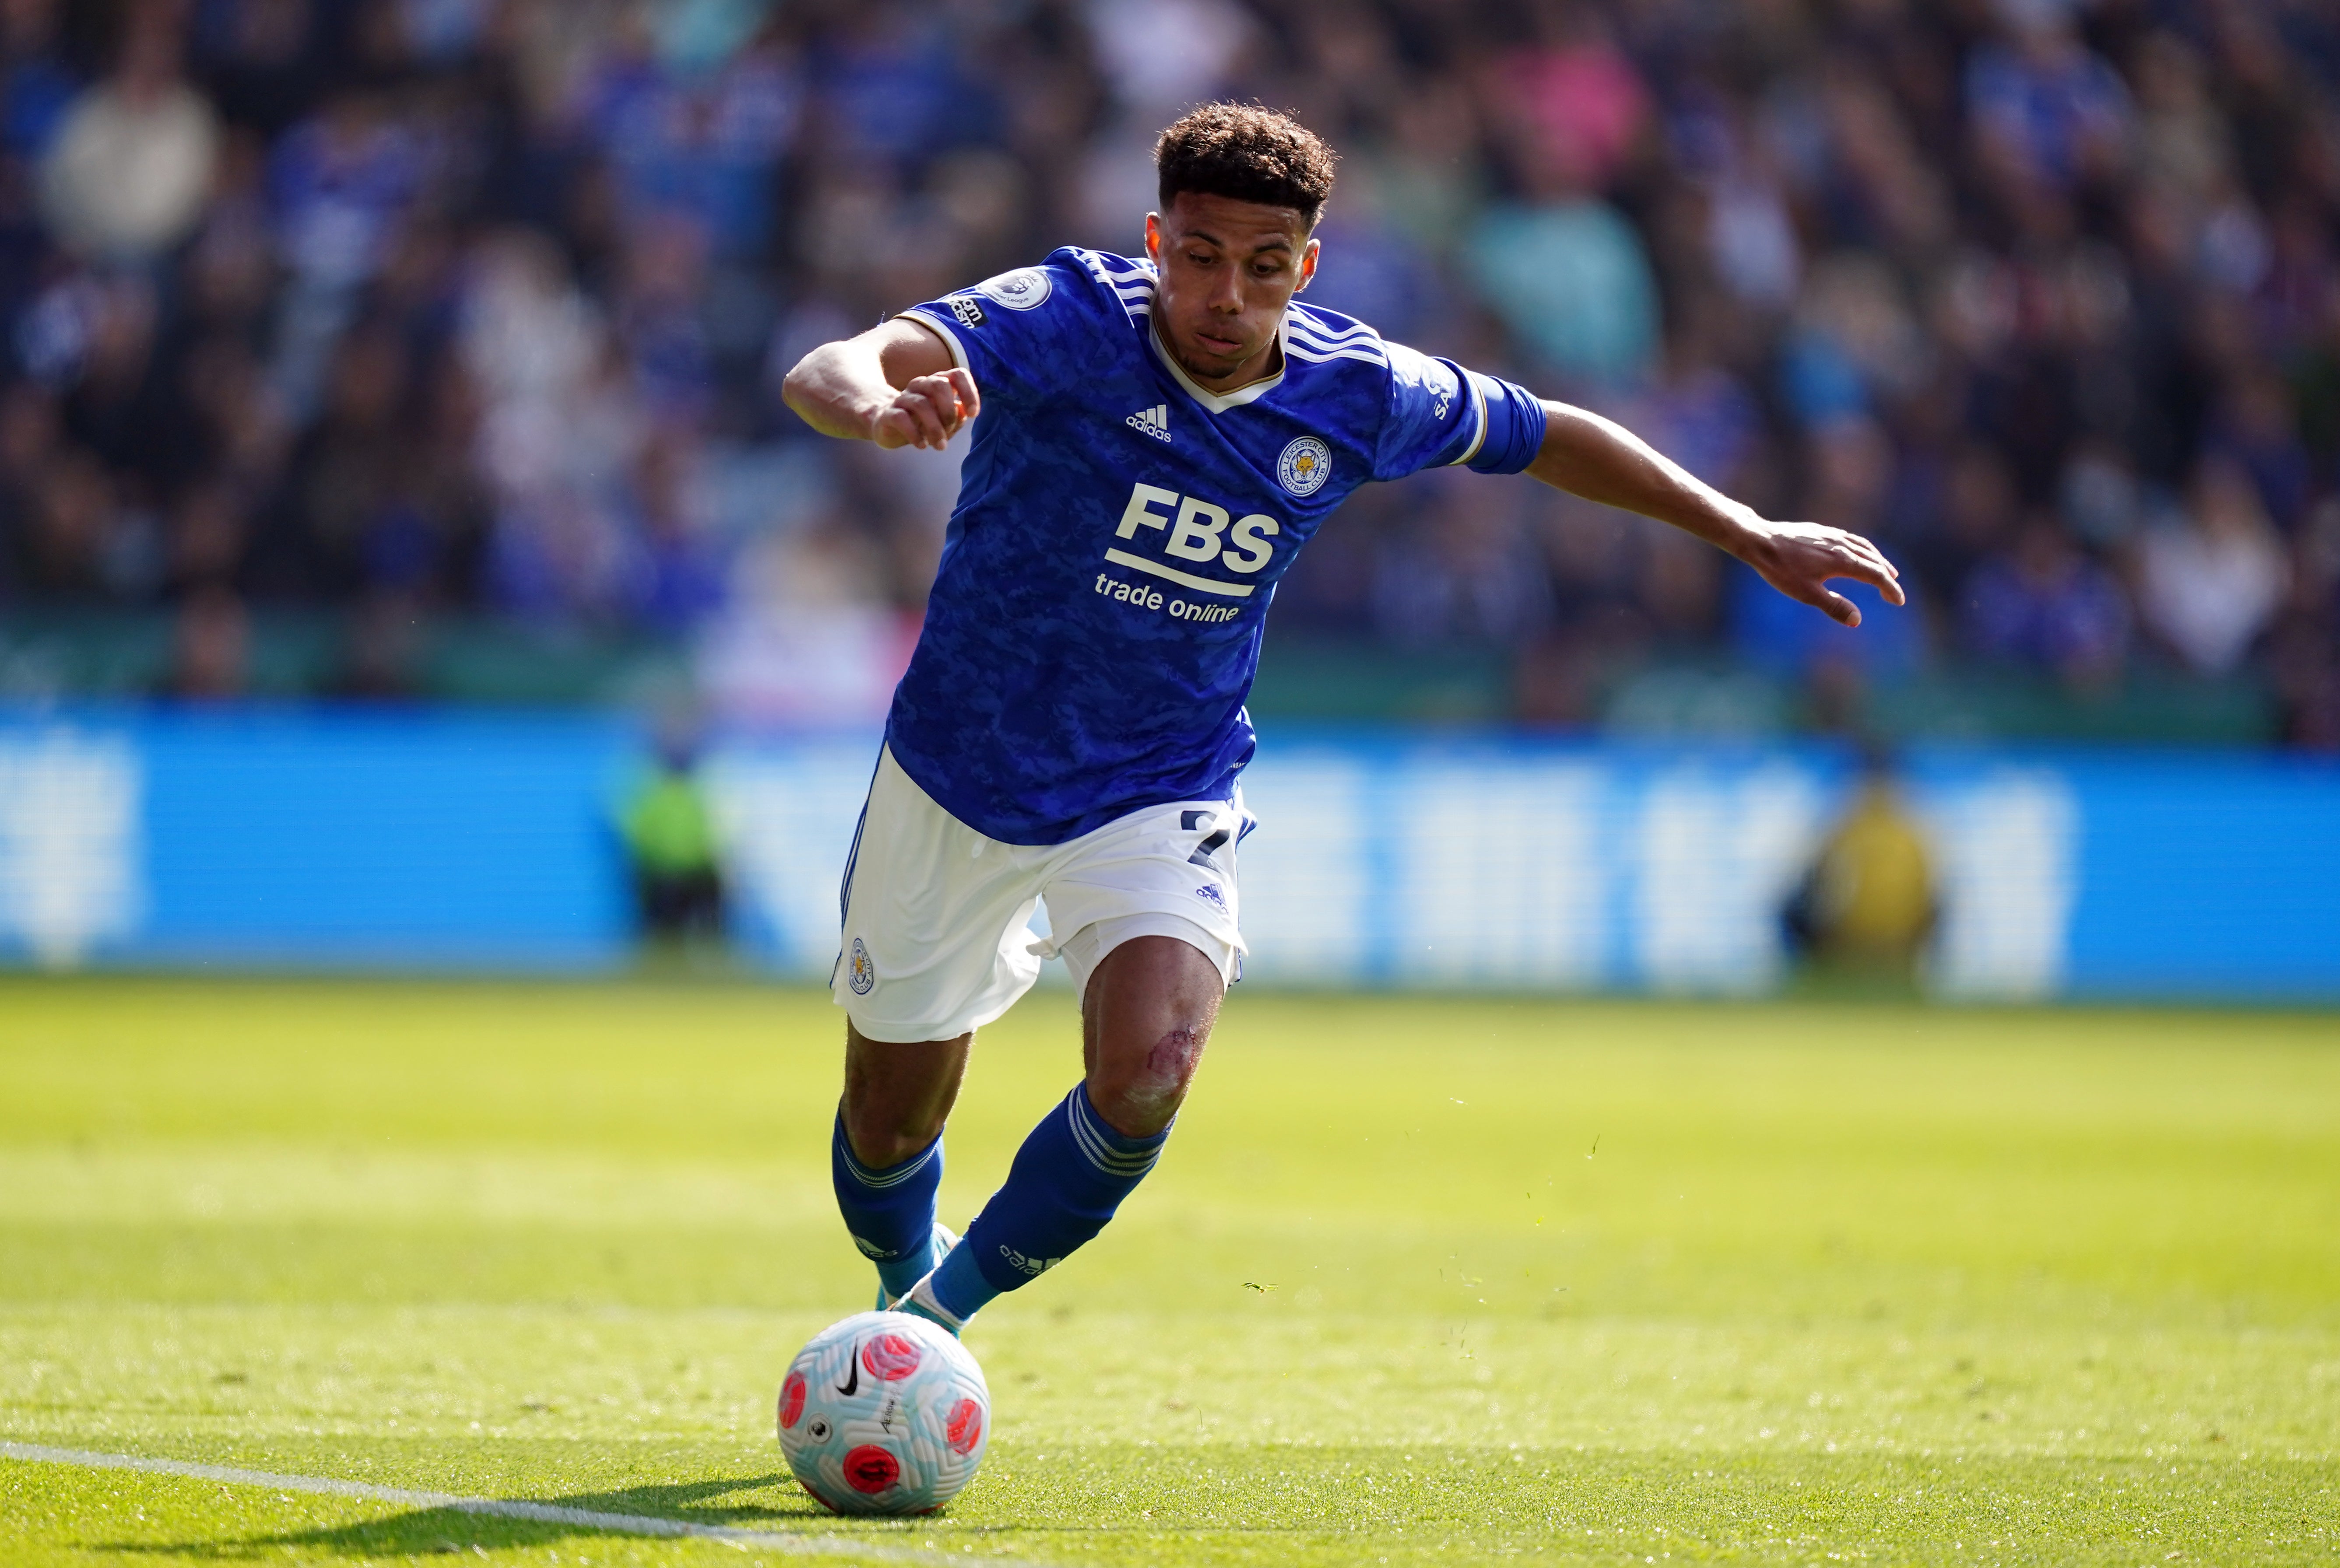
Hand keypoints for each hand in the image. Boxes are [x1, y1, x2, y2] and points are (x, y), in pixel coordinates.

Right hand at [870, 368, 979, 449]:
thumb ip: (956, 417)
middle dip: (949, 410)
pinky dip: (915, 434)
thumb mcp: (943, 421)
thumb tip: (962, 413)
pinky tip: (922, 445)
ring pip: (921, 404)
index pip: (957, 375)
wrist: (885, 424)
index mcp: (936, 383)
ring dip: (934, 428)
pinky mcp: (888, 413)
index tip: (973, 413)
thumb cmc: (920, 422)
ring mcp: (902, 398)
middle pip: (939, 385)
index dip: (969, 392)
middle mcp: (919, 386)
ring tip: (940, 446)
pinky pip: (901, 418)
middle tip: (949, 430)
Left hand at [1738, 517, 1905, 626]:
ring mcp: (1832, 536)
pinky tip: (1858, 553)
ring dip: (1878, 560)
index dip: (1890, 589)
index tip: (1899, 601)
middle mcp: (1842, 545)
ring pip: (1864, 547)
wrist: (1761, 542)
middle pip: (1874, 560)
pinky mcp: (1822, 532)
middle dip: (1887, 577)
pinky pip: (1852, 539)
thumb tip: (1857, 620)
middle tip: (1893, 592)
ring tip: (1887, 571)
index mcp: (1843, 561)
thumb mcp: (1807, 594)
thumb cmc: (1782, 570)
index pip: (1875, 575)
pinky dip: (1863, 548)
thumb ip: (1834, 606)